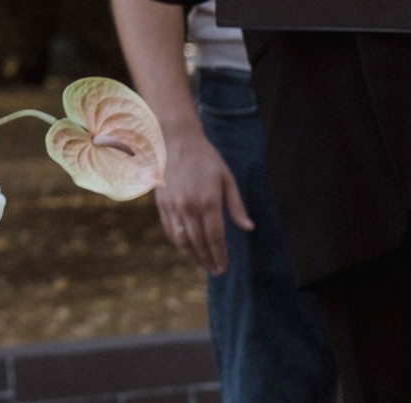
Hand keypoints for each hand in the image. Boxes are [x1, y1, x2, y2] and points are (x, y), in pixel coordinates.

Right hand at [153, 126, 249, 274]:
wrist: (175, 141)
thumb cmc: (206, 159)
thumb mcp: (227, 179)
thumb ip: (236, 206)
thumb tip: (248, 228)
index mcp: (208, 201)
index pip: (215, 237)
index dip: (220, 254)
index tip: (224, 267)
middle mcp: (188, 206)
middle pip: (198, 242)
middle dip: (207, 259)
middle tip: (215, 270)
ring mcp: (173, 205)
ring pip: (181, 239)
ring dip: (192, 255)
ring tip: (201, 264)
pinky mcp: (161, 202)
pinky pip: (169, 229)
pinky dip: (178, 242)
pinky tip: (186, 248)